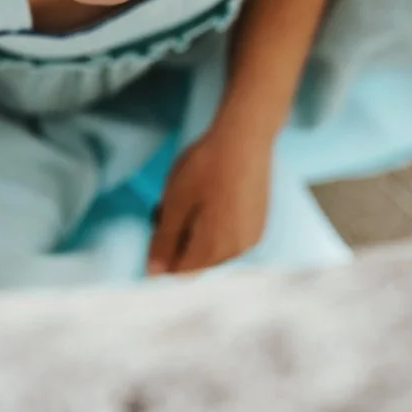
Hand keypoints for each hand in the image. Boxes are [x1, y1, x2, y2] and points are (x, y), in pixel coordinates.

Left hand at [146, 124, 272, 275]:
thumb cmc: (206, 166)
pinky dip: (214, 226)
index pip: (181, 273)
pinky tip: (209, 198)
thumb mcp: (175, 202)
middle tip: (166, 207)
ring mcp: (251, 237)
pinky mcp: (258, 223)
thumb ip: (164, 241)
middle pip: (198, 262)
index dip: (162, 256)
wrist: (245, 137)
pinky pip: (229, 237)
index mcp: (214, 248)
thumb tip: (153, 274)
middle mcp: (237, 250)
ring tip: (187, 199)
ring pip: (213, 250)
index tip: (155, 229)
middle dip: (178, 242)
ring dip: (195, 233)